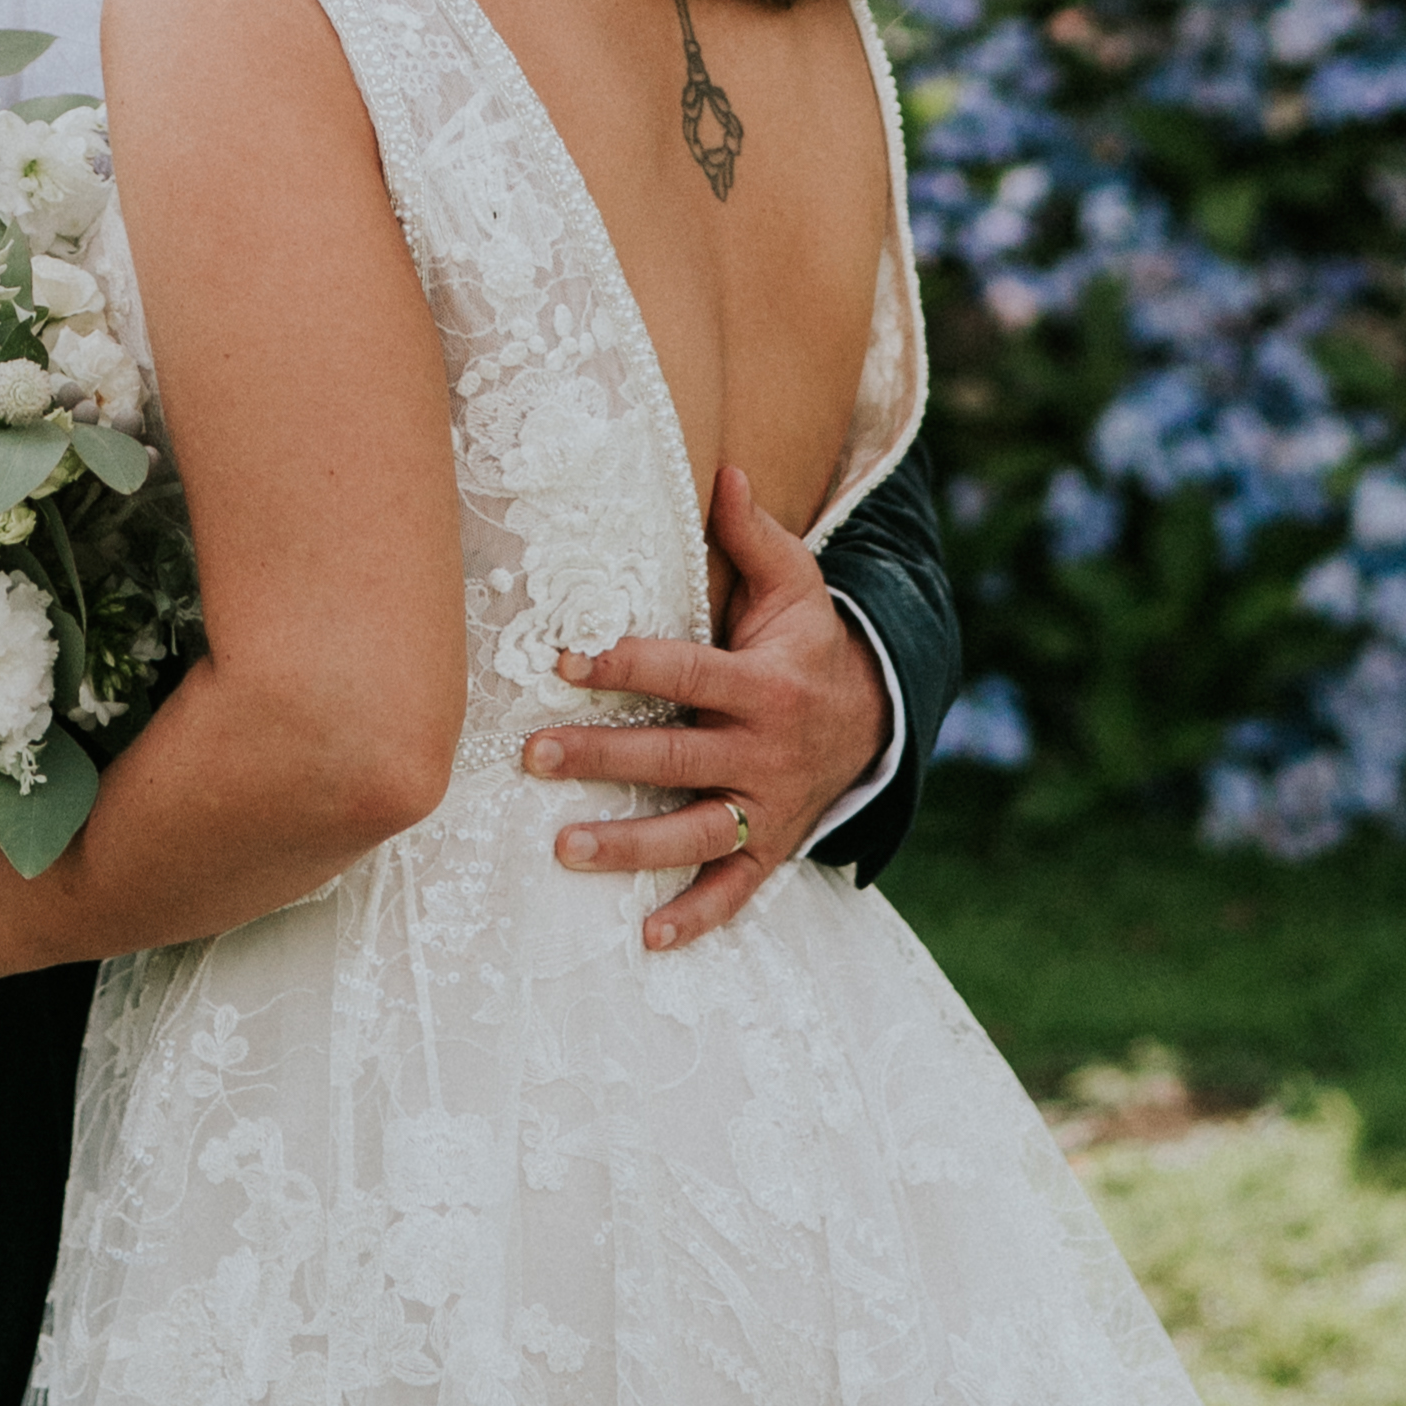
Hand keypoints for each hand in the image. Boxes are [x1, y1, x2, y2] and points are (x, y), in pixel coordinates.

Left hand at [526, 464, 886, 954]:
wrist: (873, 718)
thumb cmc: (806, 642)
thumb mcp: (794, 584)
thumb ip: (754, 534)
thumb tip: (724, 468)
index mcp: (763, 682)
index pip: (683, 671)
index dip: (624, 665)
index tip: (562, 659)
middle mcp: (765, 749)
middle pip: (675, 758)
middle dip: (603, 758)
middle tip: (532, 756)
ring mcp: (768, 806)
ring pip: (695, 831)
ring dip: (630, 845)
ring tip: (563, 848)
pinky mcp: (771, 847)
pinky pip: (735, 890)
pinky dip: (695, 916)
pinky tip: (646, 937)